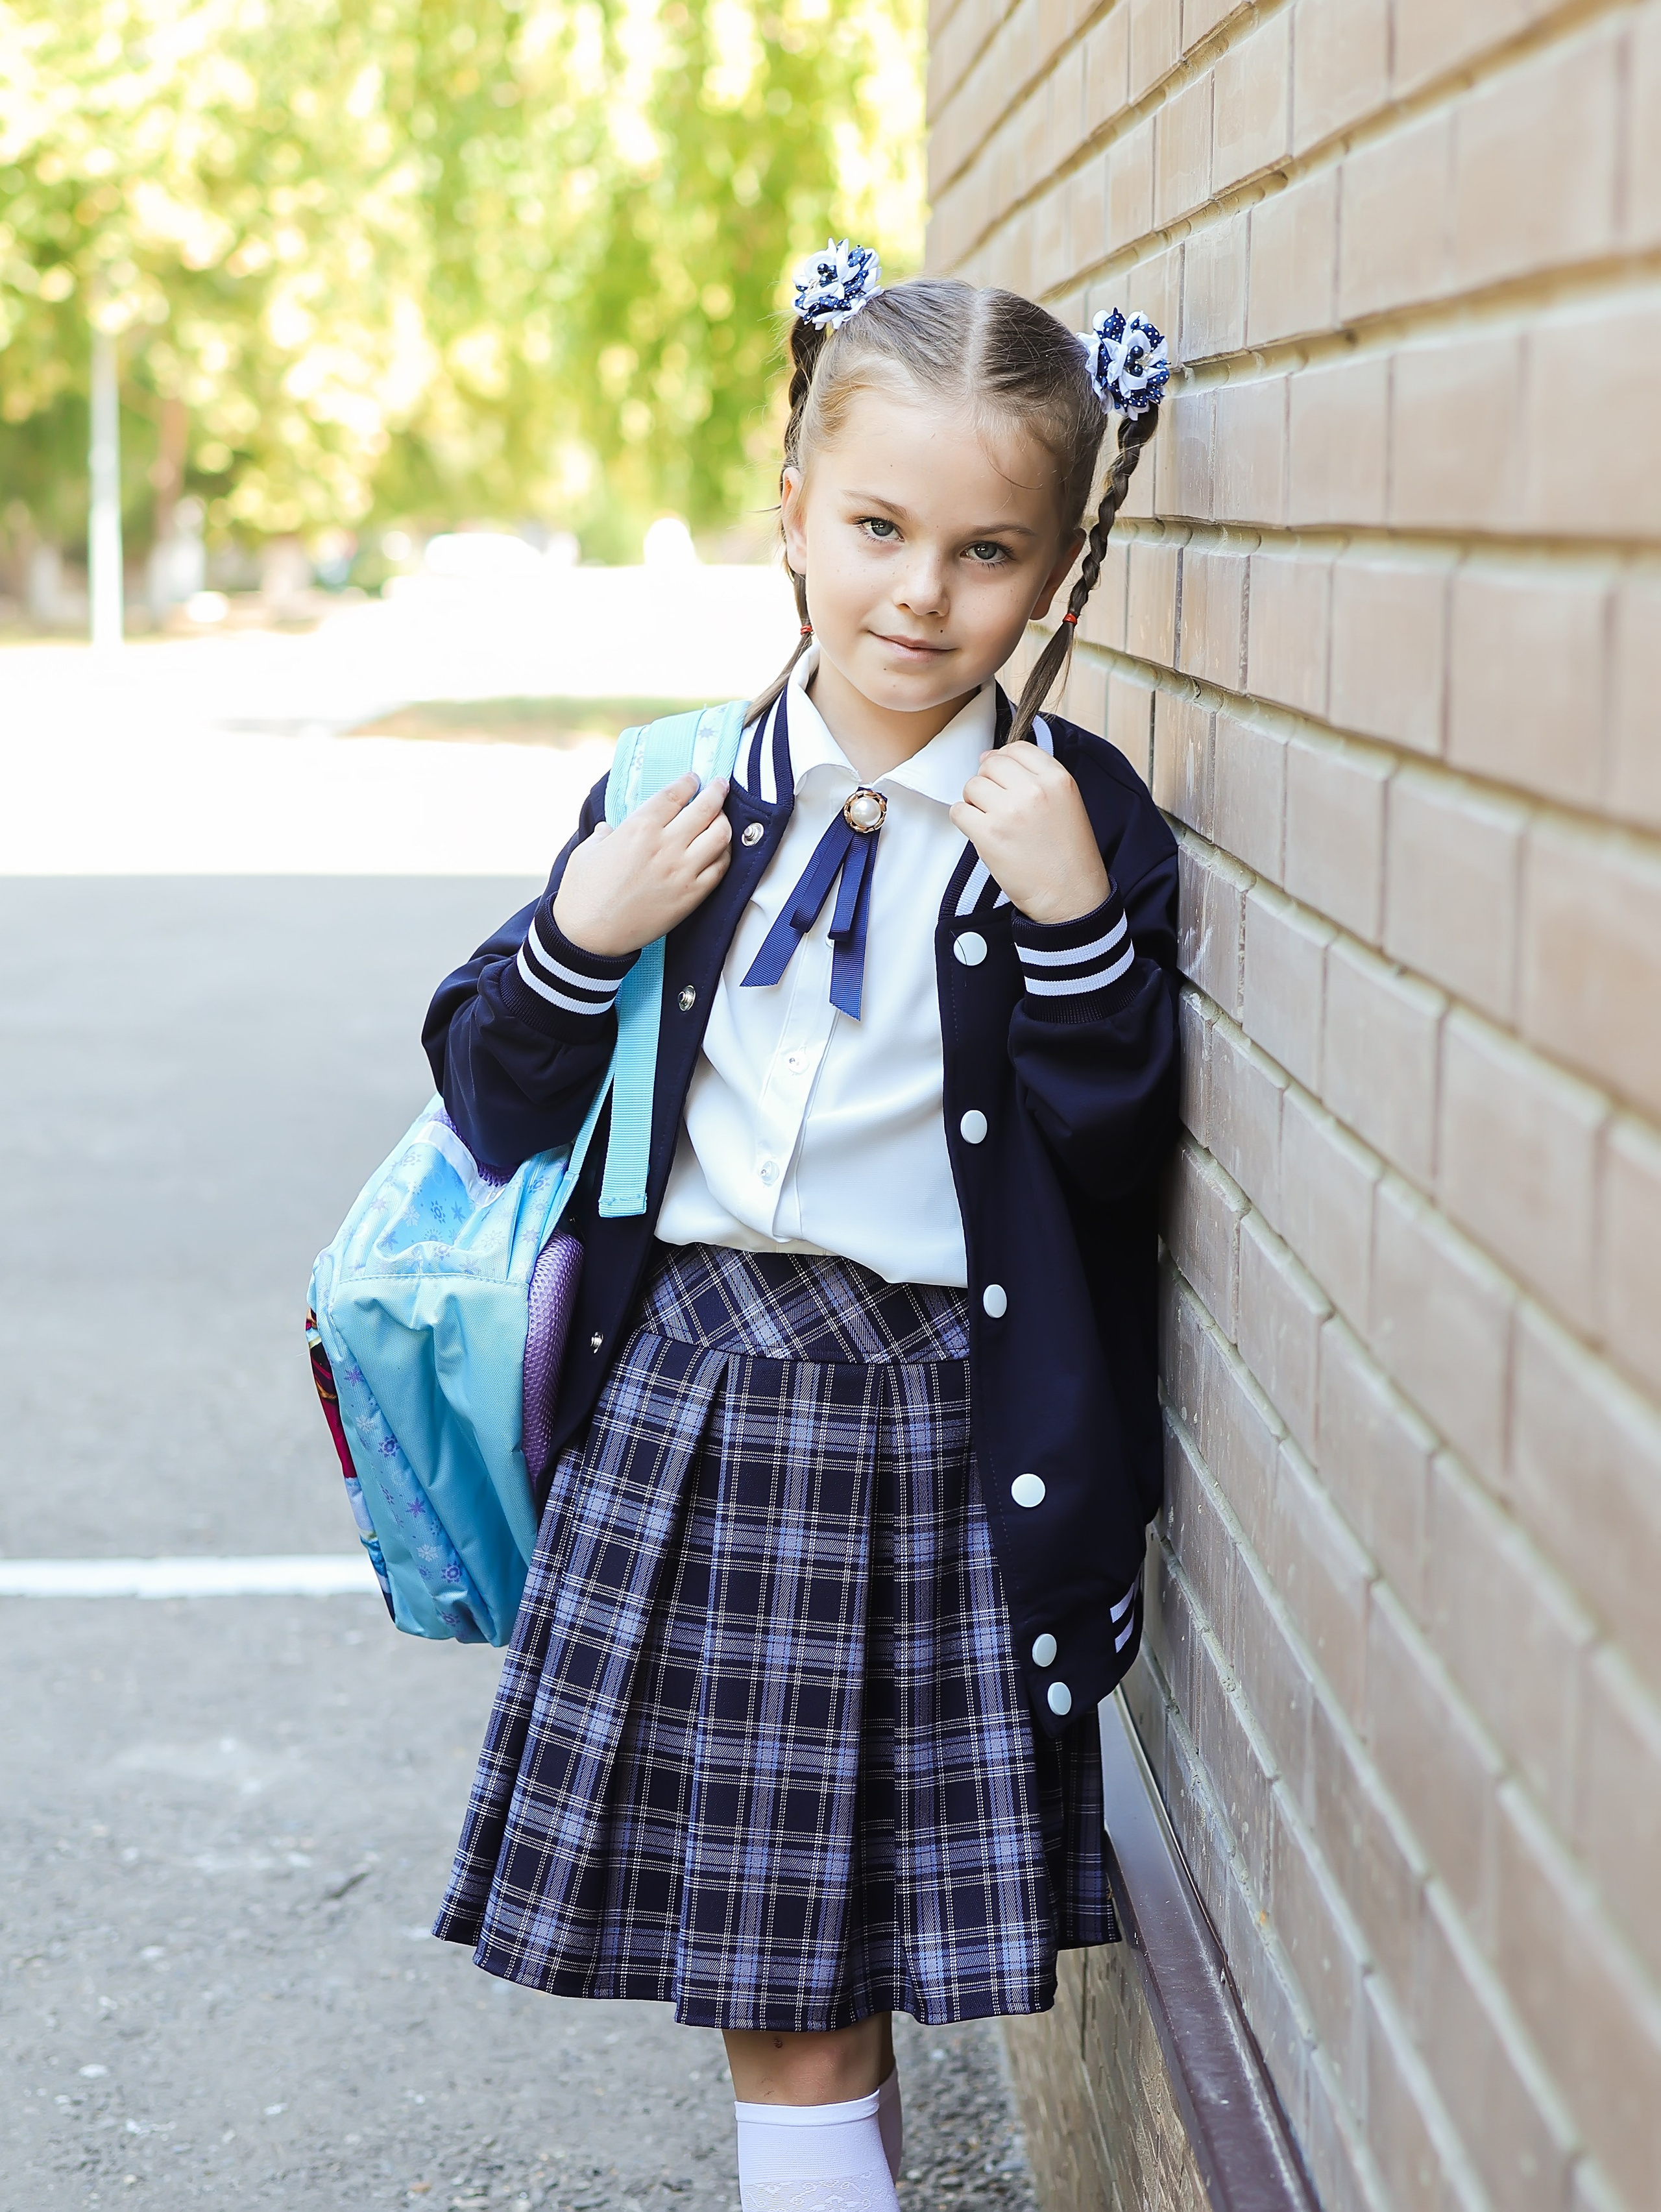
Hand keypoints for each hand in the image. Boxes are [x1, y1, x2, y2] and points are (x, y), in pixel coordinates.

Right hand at [553, 773, 731, 956]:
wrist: (590, 937)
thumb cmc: (583, 894)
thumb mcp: (587, 852)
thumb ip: (604, 835)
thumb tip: (609, 829)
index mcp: (638, 828)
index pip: (674, 794)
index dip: (687, 782)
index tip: (693, 778)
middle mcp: (665, 846)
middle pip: (704, 808)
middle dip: (716, 791)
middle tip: (720, 785)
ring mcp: (682, 871)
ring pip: (720, 835)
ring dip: (724, 820)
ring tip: (721, 817)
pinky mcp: (692, 895)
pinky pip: (720, 868)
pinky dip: (724, 853)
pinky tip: (720, 849)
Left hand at [950, 744, 1109, 924]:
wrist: (1070, 897)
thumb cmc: (1067, 855)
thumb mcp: (1067, 804)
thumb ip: (1036, 778)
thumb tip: (988, 758)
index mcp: (1058, 779)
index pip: (1017, 748)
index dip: (1003, 760)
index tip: (1001, 777)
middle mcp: (1034, 790)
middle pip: (990, 765)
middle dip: (987, 781)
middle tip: (996, 805)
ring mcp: (1010, 811)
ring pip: (972, 786)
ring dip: (975, 802)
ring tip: (991, 821)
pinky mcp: (989, 834)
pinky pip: (959, 812)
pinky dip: (964, 820)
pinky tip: (980, 833)